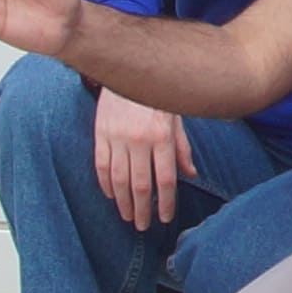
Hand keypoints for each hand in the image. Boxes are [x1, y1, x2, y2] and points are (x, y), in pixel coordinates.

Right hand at [89, 90, 192, 226]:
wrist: (129, 66)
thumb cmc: (158, 94)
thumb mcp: (177, 118)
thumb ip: (182, 148)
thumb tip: (191, 175)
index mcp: (162, 136)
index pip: (166, 179)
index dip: (166, 202)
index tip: (164, 218)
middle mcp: (139, 140)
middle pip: (141, 185)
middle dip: (142, 209)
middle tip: (142, 226)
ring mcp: (117, 137)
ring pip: (119, 180)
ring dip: (123, 202)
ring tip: (127, 217)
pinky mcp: (100, 134)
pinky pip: (101, 166)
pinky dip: (105, 184)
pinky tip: (111, 196)